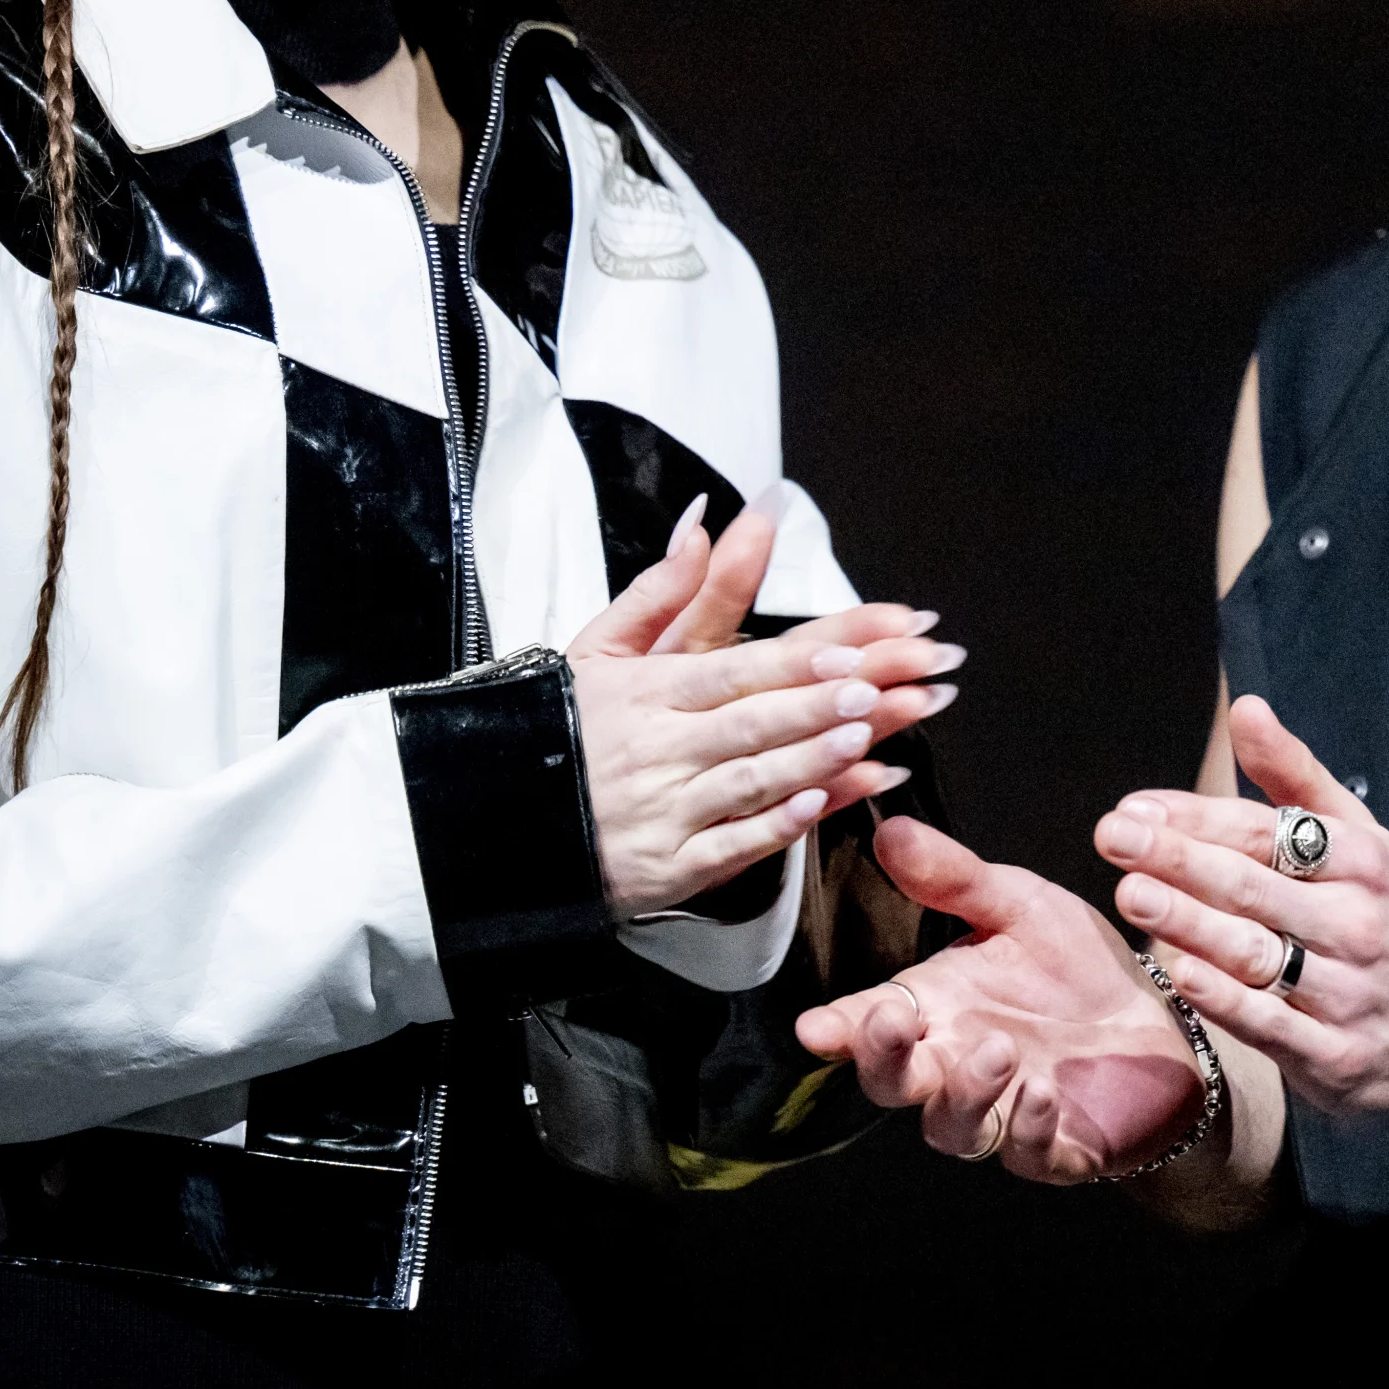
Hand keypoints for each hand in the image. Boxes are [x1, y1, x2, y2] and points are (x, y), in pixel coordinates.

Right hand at [569, 497, 962, 917]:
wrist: (499, 822)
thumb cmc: (563, 727)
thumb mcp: (597, 651)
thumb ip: (660, 591)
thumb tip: (703, 521)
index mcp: (646, 692)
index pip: (732, 671)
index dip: (794, 663)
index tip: (852, 651)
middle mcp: (658, 749)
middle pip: (753, 722)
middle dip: (826, 704)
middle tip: (889, 687)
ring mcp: (664, 811)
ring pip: (750, 782)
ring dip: (814, 760)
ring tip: (873, 738)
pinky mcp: (667, 867)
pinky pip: (732, 847)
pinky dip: (778, 827)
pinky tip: (824, 807)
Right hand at [795, 817, 1209, 1182]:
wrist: (1159, 1022)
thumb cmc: (1074, 967)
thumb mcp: (1021, 907)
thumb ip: (956, 878)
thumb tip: (889, 827)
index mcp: (938, 1007)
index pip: (870, 1022)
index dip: (839, 1029)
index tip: (813, 1027)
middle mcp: (956, 1065)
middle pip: (894, 1081)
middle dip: (883, 1058)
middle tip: (891, 1024)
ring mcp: (1002, 1112)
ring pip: (954, 1126)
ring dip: (966, 1092)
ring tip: (998, 1048)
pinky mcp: (1056, 1148)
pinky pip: (1029, 1152)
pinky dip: (1030, 1127)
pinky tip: (1045, 1091)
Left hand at [1095, 694, 1388, 1118]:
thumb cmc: (1382, 914)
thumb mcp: (1357, 837)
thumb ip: (1292, 775)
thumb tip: (1244, 708)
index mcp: (1360, 861)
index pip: (1266, 832)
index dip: (1197, 819)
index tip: (1134, 809)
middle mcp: (1356, 923)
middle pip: (1254, 887)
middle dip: (1179, 860)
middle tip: (1113, 838)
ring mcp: (1347, 992)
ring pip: (1258, 953)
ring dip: (1191, 922)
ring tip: (1132, 895)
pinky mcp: (1337, 1055)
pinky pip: (1272, 1024)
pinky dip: (1226, 999)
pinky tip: (1182, 973)